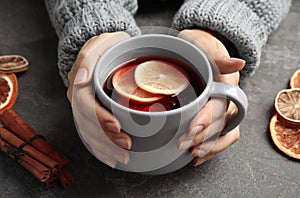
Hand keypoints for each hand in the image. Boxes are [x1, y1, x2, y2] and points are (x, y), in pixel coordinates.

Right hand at [67, 32, 131, 167]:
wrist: (109, 51)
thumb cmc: (109, 46)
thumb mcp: (101, 42)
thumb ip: (89, 56)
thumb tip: (80, 80)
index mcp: (80, 82)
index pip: (85, 104)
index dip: (99, 118)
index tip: (116, 126)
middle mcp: (79, 98)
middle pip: (87, 123)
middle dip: (106, 139)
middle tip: (126, 147)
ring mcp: (84, 108)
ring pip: (89, 133)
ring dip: (105, 148)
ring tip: (123, 158)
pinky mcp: (92, 115)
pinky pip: (92, 135)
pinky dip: (101, 149)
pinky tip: (111, 159)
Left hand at [177, 29, 244, 165]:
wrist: (199, 48)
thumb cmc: (199, 46)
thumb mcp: (204, 45)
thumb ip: (218, 56)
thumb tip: (239, 64)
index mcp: (226, 83)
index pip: (220, 104)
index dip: (208, 118)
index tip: (193, 127)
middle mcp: (228, 98)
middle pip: (220, 122)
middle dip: (202, 136)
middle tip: (183, 143)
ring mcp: (224, 108)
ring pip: (224, 133)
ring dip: (209, 146)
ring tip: (192, 154)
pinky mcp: (217, 116)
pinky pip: (221, 136)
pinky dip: (211, 148)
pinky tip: (196, 157)